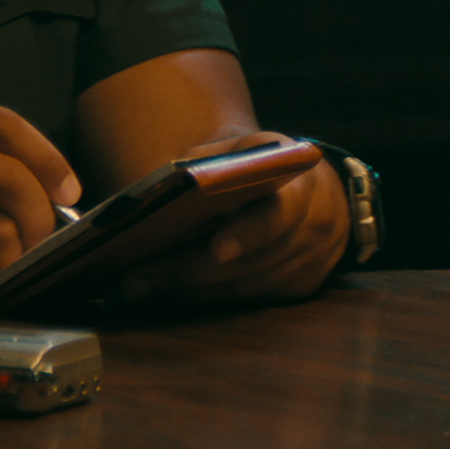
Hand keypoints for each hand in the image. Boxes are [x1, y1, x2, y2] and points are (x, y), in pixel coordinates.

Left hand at [111, 132, 351, 305]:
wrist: (304, 182)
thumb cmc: (254, 163)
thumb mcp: (235, 149)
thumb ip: (207, 166)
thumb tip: (153, 199)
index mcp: (298, 181)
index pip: (280, 211)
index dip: (249, 233)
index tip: (216, 250)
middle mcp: (315, 223)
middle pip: (250, 260)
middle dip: (189, 271)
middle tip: (134, 281)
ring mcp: (311, 260)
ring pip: (245, 286)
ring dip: (189, 291)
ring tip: (136, 289)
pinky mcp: (301, 285)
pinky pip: (249, 299)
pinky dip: (207, 298)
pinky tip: (168, 294)